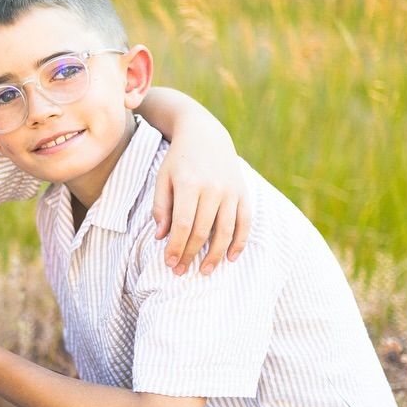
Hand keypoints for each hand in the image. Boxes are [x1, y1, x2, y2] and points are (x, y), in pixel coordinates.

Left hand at [153, 142, 252, 275]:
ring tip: (204, 271)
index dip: (176, 247)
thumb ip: (161, 208)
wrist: (205, 135)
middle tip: (181, 271)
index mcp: (189, 184)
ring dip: (215, 255)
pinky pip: (245, 222)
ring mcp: (230, 191)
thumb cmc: (178, 160)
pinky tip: (231, 258)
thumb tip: (161, 237)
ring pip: (225, 230)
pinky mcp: (243, 193)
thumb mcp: (163, 179)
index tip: (169, 263)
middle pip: (202, 231)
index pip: (183, 224)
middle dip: (191, 255)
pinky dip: (239, 242)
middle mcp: (213, 188)